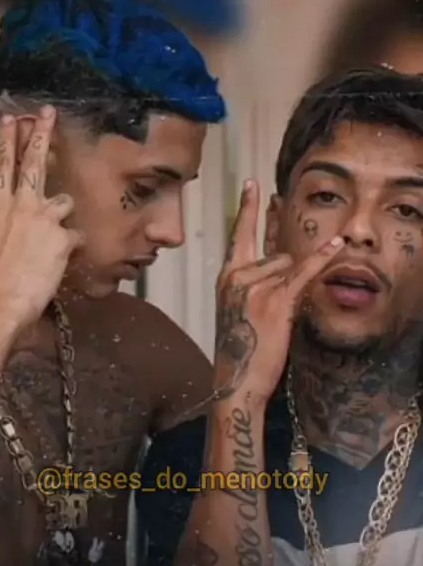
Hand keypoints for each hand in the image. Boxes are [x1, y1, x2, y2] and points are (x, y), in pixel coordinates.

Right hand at [0, 106, 83, 330]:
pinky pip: (75, 238)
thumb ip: (7, 225)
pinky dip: (71, 249)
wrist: (1, 300)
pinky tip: (60, 262)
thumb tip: (16, 224)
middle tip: (48, 112)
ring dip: (62, 217)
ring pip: (64, 202)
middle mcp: (22, 205)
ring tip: (50, 241)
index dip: (8, 140)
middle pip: (34, 162)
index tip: (12, 119)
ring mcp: (44, 218)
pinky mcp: (63, 236)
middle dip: (42, 134)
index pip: (3, 166)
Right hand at [214, 179, 343, 402]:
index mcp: (227, 277)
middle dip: (285, 276)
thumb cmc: (241, 349)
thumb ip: (254, 282)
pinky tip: (337, 243)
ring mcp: (255, 287)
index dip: (249, 208)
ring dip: (291, 290)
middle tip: (276, 297)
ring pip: (289, 267)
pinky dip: (322, 258)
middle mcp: (237, 276)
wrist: (236, 380)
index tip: (252, 185)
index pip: (240, 234)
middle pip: (276, 254)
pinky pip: (303, 272)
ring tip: (273, 320)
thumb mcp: (238, 309)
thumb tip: (283, 262)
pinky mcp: (276, 300)